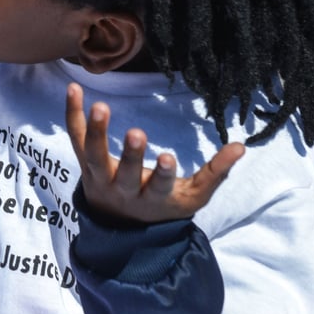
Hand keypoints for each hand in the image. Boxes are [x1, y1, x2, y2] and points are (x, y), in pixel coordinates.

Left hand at [64, 83, 244, 222]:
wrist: (120, 224)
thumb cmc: (162, 205)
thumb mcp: (192, 197)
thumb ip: (215, 173)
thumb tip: (240, 146)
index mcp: (153, 199)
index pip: (159, 188)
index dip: (163, 175)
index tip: (169, 158)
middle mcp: (124, 190)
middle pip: (125, 174)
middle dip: (132, 155)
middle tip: (136, 132)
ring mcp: (100, 177)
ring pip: (94, 156)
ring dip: (95, 131)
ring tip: (99, 106)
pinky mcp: (84, 163)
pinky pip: (75, 137)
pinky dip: (72, 114)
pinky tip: (73, 88)